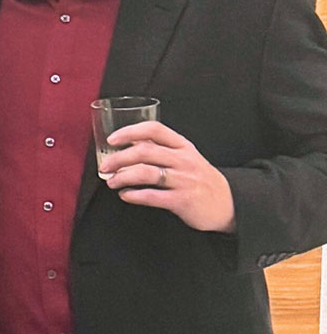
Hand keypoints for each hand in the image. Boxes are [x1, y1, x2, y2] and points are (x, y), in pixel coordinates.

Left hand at [99, 121, 236, 232]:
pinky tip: (125, 195)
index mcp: (183, 146)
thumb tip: (130, 142)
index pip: (154, 129)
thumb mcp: (186, 157)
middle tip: (104, 166)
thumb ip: (161, 148)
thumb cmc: (200, 179)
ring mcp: (183, 180)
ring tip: (111, 182)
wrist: (229, 204)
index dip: (130, 131)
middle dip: (118, 158)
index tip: (112, 139)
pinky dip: (134, 195)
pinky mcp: (182, 200)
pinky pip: (152, 196)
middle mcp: (183, 160)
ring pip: (145, 173)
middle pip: (144, 151)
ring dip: (122, 177)